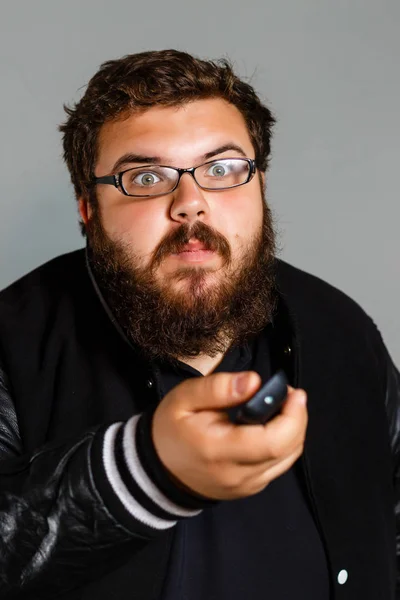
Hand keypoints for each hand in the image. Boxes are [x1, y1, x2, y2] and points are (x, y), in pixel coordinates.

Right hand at [152, 371, 307, 499]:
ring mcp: (246, 485)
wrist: (158, 469)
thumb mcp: (184, 398)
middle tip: (289, 394)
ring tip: (282, 405)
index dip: (293, 416)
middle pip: (288, 449)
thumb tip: (255, 381)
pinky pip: (279, 465)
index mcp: (219, 450)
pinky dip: (284, 442)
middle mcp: (237, 474)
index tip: (294, 392)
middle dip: (297, 418)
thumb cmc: (170, 429)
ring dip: (293, 429)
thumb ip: (218, 388)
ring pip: (288, 458)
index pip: (273, 441)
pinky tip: (271, 424)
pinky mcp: (250, 487)